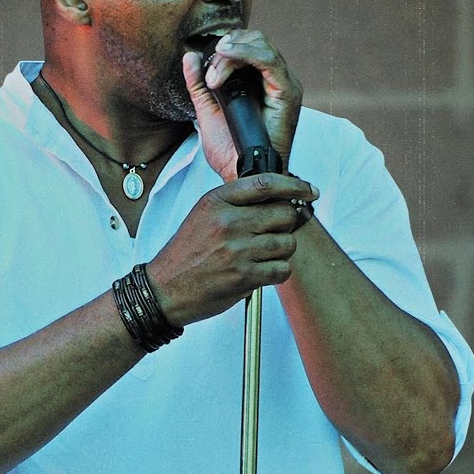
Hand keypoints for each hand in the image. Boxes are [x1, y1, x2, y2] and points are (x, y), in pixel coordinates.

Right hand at [145, 173, 318, 325]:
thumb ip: (236, 203)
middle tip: (274, 234)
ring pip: (287, 244)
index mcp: (217, 201)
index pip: (266, 184)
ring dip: (281, 251)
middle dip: (286, 225)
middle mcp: (228, 222)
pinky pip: (282, 269)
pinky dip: (277, 272)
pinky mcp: (244, 276)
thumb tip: (278, 199)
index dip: (294, 185)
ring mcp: (237, 249)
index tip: (309, 190)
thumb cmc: (186, 254)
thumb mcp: (203, 215)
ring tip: (262, 256)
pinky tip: (260, 271)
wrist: (165, 289)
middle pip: (283, 214)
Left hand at [182, 29, 302, 181]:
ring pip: (261, 45)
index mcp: (260, 82)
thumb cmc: (230, 149)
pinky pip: (270, 60)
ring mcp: (284, 84)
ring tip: (214, 77)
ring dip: (231, 54)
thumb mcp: (207, 110)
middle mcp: (275, 80)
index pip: (248, 45)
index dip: (225, 46)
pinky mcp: (288, 92)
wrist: (240, 175)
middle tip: (209, 75)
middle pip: (255, 40)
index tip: (203, 67)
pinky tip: (226, 57)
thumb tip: (190, 56)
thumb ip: (198, 84)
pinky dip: (245, 53)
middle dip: (226, 49)